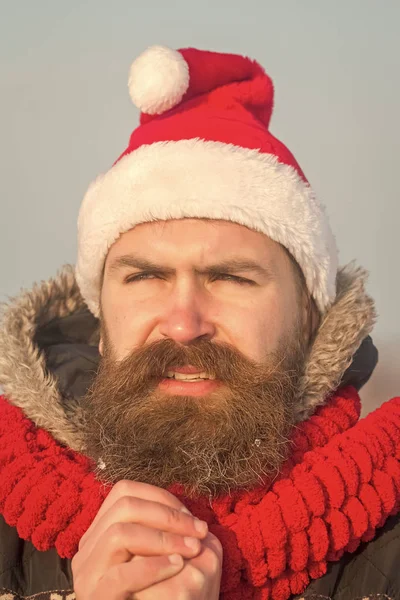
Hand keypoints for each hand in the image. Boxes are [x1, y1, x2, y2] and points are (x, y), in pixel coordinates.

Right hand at [72, 480, 208, 599]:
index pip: (125, 492)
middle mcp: (88, 549)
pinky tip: (177, 565)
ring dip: (162, 537)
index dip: (161, 497)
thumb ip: (160, 532)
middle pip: (123, 507)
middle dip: (167, 514)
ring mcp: (88, 574)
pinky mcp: (97, 597)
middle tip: (199, 530)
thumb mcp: (156, 556)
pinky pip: (121, 575)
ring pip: (119, 534)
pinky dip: (152, 566)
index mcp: (100, 532)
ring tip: (191, 548)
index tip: (190, 516)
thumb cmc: (159, 594)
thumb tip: (189, 517)